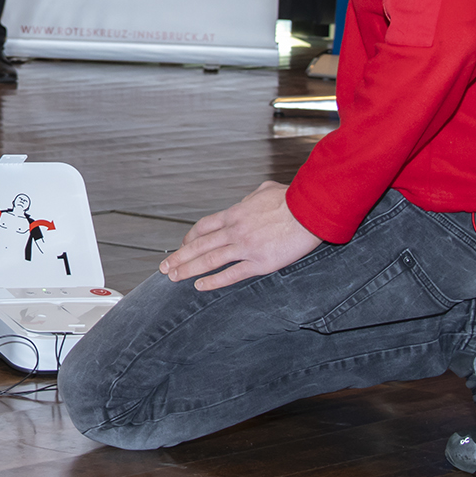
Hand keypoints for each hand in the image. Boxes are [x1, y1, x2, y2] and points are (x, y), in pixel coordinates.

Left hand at [160, 181, 321, 291]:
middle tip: (165, 267)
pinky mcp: (259, 262)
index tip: (182, 245)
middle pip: (199, 245)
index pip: (204, 227)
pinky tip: (200, 286)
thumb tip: (248, 200)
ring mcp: (245, 247)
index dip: (189, 238)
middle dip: (179, 256)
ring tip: (173, 277)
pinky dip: (213, 281)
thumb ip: (251, 198)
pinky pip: (230, 274)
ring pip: (208, 260)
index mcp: (235, 213)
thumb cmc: (292, 199)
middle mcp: (235, 230)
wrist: (310, 210)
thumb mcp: (264, 190)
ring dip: (188, 269)